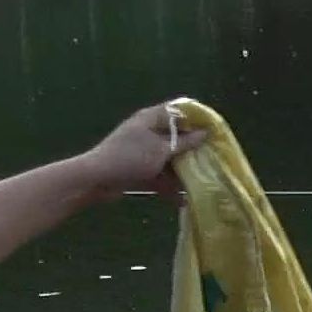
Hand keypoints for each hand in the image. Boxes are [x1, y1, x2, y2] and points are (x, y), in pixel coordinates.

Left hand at [79, 103, 205, 203]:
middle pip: (175, 138)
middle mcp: (147, 132)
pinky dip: (168, 186)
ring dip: (181, 171)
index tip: (214, 131)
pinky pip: (158, 175)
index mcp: (151, 119)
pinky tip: (181, 199)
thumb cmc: (130, 157)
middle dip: (192, 150)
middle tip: (211, 159)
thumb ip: (184, 142)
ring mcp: (143, 152)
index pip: (178, 112)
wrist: (97, 179)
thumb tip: (205, 133)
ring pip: (168, 159)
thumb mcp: (161, 149)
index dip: (196, 119)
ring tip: (200, 183)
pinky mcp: (138, 169)